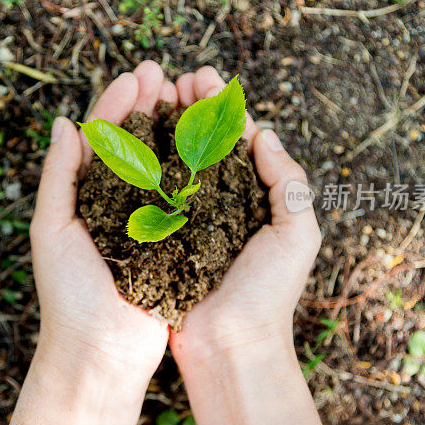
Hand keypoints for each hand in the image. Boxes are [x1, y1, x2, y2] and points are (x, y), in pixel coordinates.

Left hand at [0, 62, 177, 424]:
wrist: (102, 352)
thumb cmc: (68, 294)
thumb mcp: (51, 230)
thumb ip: (58, 175)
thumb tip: (66, 121)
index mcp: (87, 195)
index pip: (103, 137)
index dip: (118, 103)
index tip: (138, 75)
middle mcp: (120, 202)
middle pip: (138, 141)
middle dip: (150, 104)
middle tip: (167, 73)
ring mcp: (151, 220)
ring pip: (166, 162)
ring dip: (176, 126)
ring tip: (191, 94)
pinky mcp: (178, 242)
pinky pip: (188, 196)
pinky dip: (197, 166)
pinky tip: (211, 141)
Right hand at [168, 67, 334, 424]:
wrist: (229, 347)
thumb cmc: (268, 294)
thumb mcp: (296, 234)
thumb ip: (288, 182)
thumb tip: (264, 133)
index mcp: (251, 197)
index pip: (235, 139)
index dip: (219, 106)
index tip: (201, 77)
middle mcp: (216, 203)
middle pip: (200, 142)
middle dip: (187, 106)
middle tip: (171, 77)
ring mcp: (184, 219)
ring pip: (172, 161)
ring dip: (161, 125)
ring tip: (149, 94)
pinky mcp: (158, 237)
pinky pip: (147, 193)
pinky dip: (139, 164)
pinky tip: (128, 139)